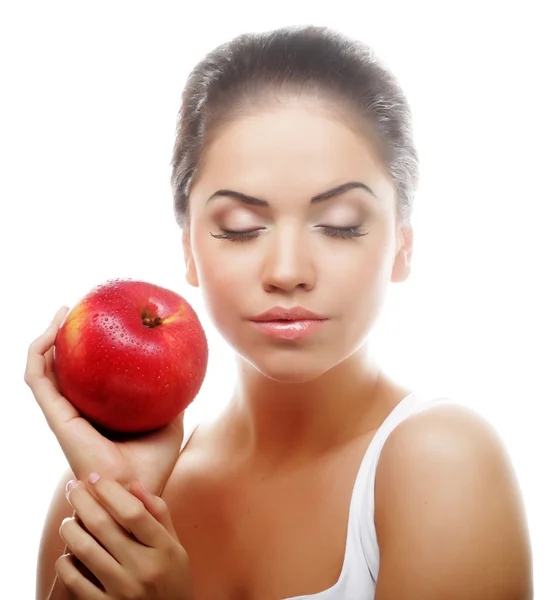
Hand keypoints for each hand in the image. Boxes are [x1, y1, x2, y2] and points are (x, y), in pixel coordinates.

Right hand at [24, 307, 184, 493]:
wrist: (137, 491)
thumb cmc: (153, 463)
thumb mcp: (169, 421)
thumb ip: (172, 398)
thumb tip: (184, 372)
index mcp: (98, 412)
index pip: (85, 375)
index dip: (85, 349)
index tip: (99, 321)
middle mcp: (77, 411)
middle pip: (61, 367)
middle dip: (63, 336)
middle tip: (77, 308)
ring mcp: (63, 413)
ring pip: (42, 368)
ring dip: (47, 338)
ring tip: (64, 311)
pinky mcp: (55, 417)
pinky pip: (37, 379)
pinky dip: (39, 353)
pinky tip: (54, 332)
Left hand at [57, 474, 192, 598]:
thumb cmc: (172, 578)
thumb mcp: (175, 546)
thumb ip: (158, 513)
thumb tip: (134, 483)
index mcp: (164, 549)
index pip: (133, 512)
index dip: (110, 491)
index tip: (95, 477)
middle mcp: (144, 569)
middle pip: (104, 525)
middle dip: (83, 501)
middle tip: (72, 487)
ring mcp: (123, 591)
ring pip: (85, 550)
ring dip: (70, 528)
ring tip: (68, 519)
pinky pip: (75, 581)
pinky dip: (65, 563)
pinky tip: (67, 552)